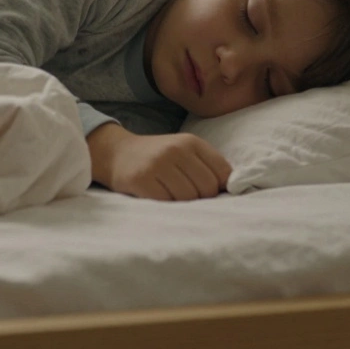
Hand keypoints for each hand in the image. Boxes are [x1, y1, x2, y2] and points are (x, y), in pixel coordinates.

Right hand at [88, 125, 231, 200]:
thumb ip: (208, 166)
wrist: (117, 153)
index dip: (220, 188)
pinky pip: (167, 203)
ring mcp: (158, 165)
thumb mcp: (184, 151)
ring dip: (182, 204)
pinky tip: (158, 197)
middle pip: (208, 189)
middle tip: (185, 195)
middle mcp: (176, 150)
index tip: (208, 191)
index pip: (224, 173)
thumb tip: (232, 190)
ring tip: (170, 194)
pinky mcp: (142, 180)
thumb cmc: (158, 157)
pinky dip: (166, 206)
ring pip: (189, 198)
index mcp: (192, 142)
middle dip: (201, 198)